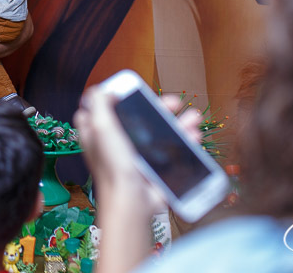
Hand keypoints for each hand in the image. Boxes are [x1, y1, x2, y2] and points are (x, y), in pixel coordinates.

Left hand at [74, 88, 201, 213]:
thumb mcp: (101, 127)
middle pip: (137, 119)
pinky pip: (171, 150)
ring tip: (193, 117)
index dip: (111, 100)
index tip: (127, 93)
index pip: (99, 113)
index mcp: (98, 134)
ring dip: (178, 123)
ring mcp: (137, 156)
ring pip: (159, 133)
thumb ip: (99, 104)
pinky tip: (194, 136)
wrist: (132, 201)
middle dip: (159, 108)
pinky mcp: (154, 168)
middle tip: (174, 102)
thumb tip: (106, 90)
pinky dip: (184, 142)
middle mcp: (117, 144)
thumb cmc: (114, 165)